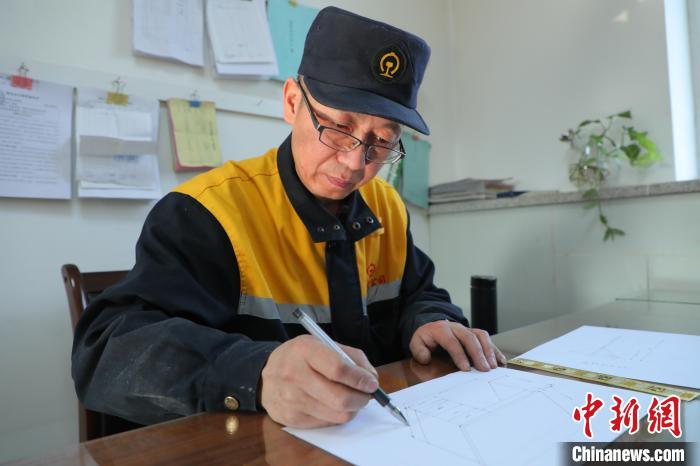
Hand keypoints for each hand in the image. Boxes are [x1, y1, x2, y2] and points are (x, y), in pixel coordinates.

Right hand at [260, 335, 378, 427]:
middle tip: (366, 394)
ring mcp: (291, 399)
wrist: (267, 374)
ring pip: (337, 414)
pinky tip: (333, 404)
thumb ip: (351, 357)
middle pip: (340, 398)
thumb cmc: (300, 357)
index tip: (371, 383)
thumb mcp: (323, 344)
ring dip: (352, 409)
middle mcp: (294, 375)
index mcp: (304, 350)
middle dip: (361, 398)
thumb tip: (371, 378)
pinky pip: (326, 423)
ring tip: (352, 399)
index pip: (339, 369)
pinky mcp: (290, 418)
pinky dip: (337, 415)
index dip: (360, 379)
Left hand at [409, 320, 506, 371]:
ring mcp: (466, 328)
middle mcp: (456, 327)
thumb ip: (419, 350)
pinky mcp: (474, 332)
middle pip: (469, 337)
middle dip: (478, 354)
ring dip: (488, 351)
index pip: (452, 341)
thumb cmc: (427, 338)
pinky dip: (494, 349)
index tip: (466, 368)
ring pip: (480, 335)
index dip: (459, 354)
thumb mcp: (416, 342)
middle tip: (484, 369)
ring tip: (493, 366)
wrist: (432, 326)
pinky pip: (486, 338)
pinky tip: (500, 361)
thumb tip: (426, 358)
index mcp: (441, 329)